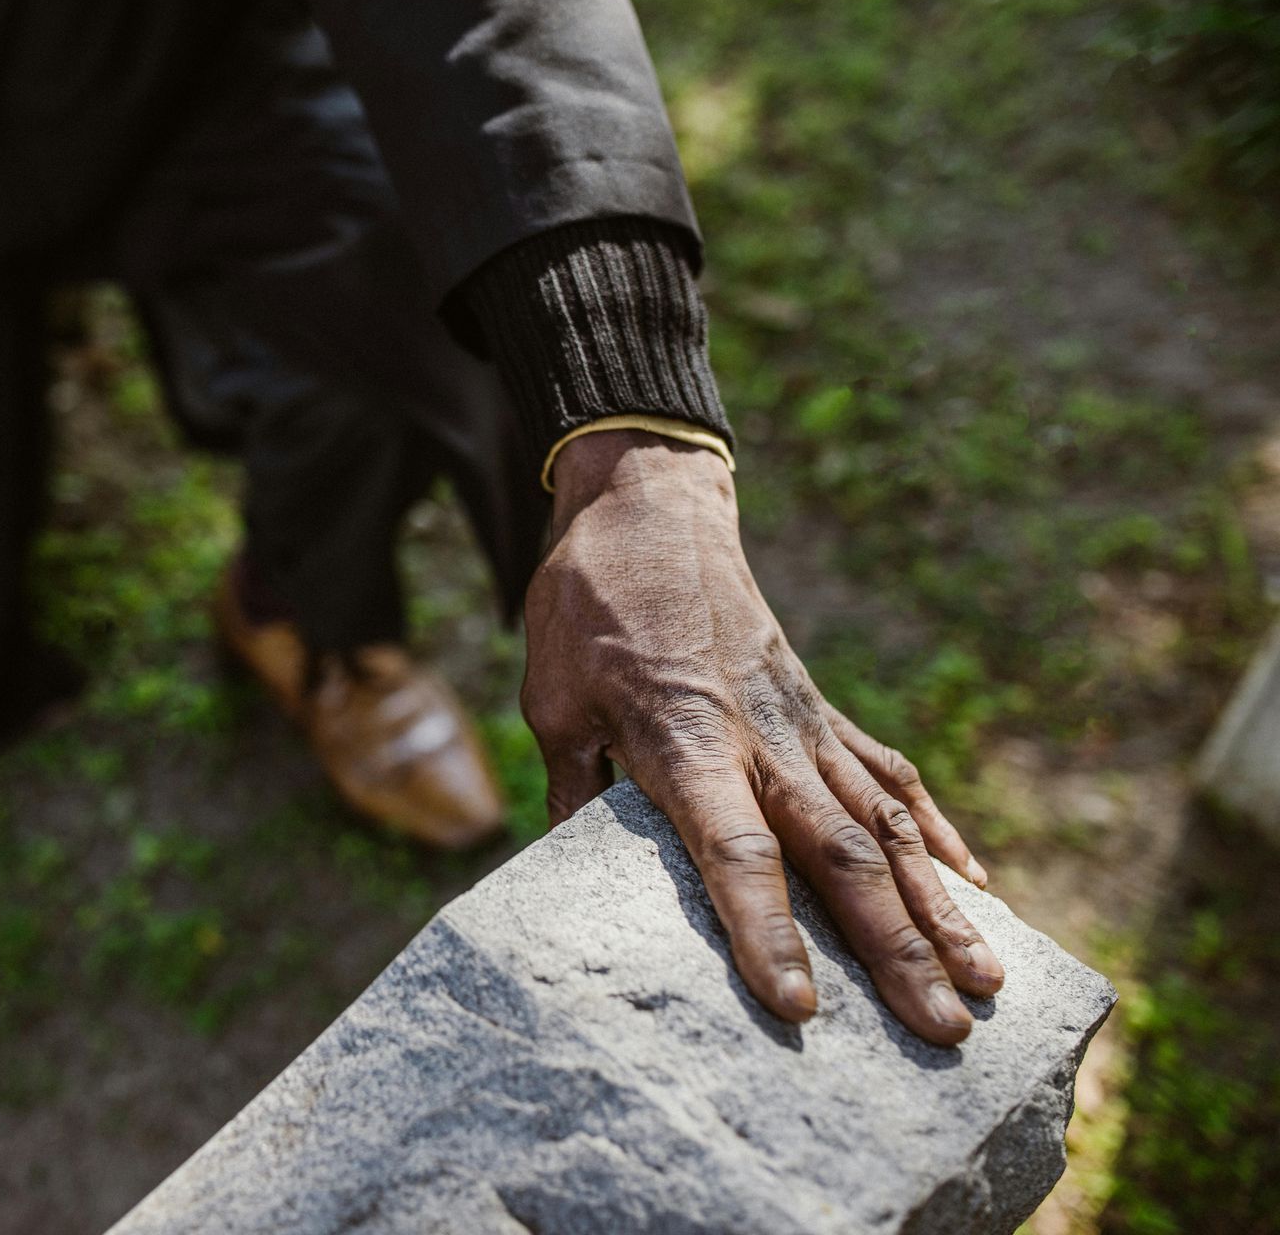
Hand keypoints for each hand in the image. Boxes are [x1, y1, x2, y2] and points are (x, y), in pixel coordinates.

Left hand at [521, 430, 999, 1043]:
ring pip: (885, 824)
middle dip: (896, 949)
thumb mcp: (552, 699)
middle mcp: (761, 739)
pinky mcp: (821, 706)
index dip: (767, 930)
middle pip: (838, 855)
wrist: (651, 507)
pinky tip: (976, 885)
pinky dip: (935, 832)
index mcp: (685, 742)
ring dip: (938, 906)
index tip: (798, 1005)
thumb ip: (574, 784)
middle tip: (945, 1033)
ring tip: (989, 981)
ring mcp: (803, 721)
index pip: (735, 853)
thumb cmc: (588, 605)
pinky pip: (889, 774)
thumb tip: (566, 868)